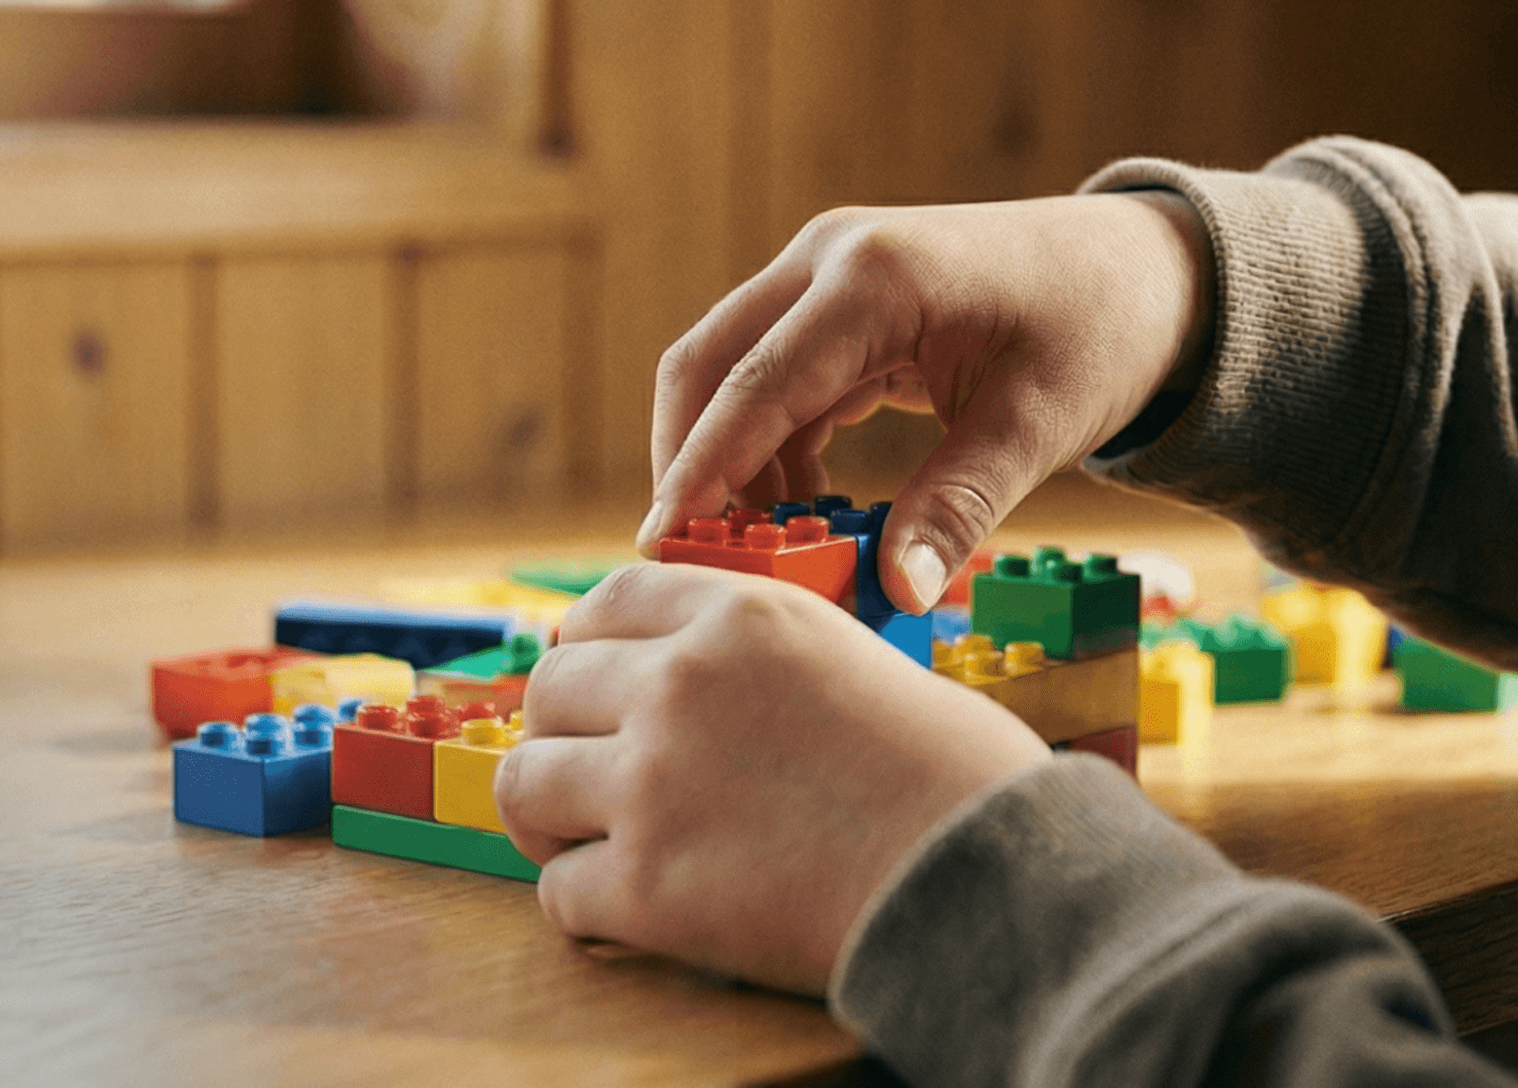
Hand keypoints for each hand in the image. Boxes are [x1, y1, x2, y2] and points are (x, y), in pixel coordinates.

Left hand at [497, 562, 1051, 993]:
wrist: (989, 879)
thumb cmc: (958, 780)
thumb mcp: (858, 660)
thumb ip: (767, 659)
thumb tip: (712, 689)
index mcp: (743, 615)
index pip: (607, 602)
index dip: (586, 648)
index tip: (593, 687)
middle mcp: (682, 683)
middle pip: (551, 689)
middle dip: (562, 735)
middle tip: (589, 780)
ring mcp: (654, 782)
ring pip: (527, 783)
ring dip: (553, 820)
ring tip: (589, 848)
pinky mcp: (646, 885)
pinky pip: (558, 891)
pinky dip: (584, 909)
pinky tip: (627, 915)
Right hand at [638, 192, 1212, 611]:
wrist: (1146, 271)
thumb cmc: (1101, 332)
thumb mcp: (1038, 426)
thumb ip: (959, 507)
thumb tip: (897, 593)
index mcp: (874, 277)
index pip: (753, 382)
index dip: (699, 468)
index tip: (661, 542)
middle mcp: (831, 259)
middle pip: (707, 365)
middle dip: (688, 463)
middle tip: (690, 562)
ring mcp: (829, 276)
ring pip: (730, 373)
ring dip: (729, 461)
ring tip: (758, 554)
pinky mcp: (840, 306)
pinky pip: (773, 379)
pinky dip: (770, 447)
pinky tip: (802, 513)